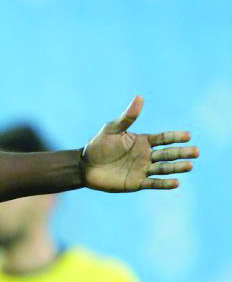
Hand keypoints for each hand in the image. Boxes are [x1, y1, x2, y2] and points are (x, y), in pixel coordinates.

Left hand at [82, 96, 198, 192]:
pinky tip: (176, 183)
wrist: (85, 166)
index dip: (176, 137)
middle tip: (196, 152)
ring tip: (189, 166)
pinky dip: (164, 183)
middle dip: (182, 153)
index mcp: (143, 141)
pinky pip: (153, 183)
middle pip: (168, 154)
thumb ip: (127, 117)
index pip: (164, 138)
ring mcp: (143, 169)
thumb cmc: (98, 145)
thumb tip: (139, 98)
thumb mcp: (112, 129)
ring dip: (176, 168)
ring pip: (163, 168)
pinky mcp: (136, 183)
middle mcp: (146, 155)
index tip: (188, 136)